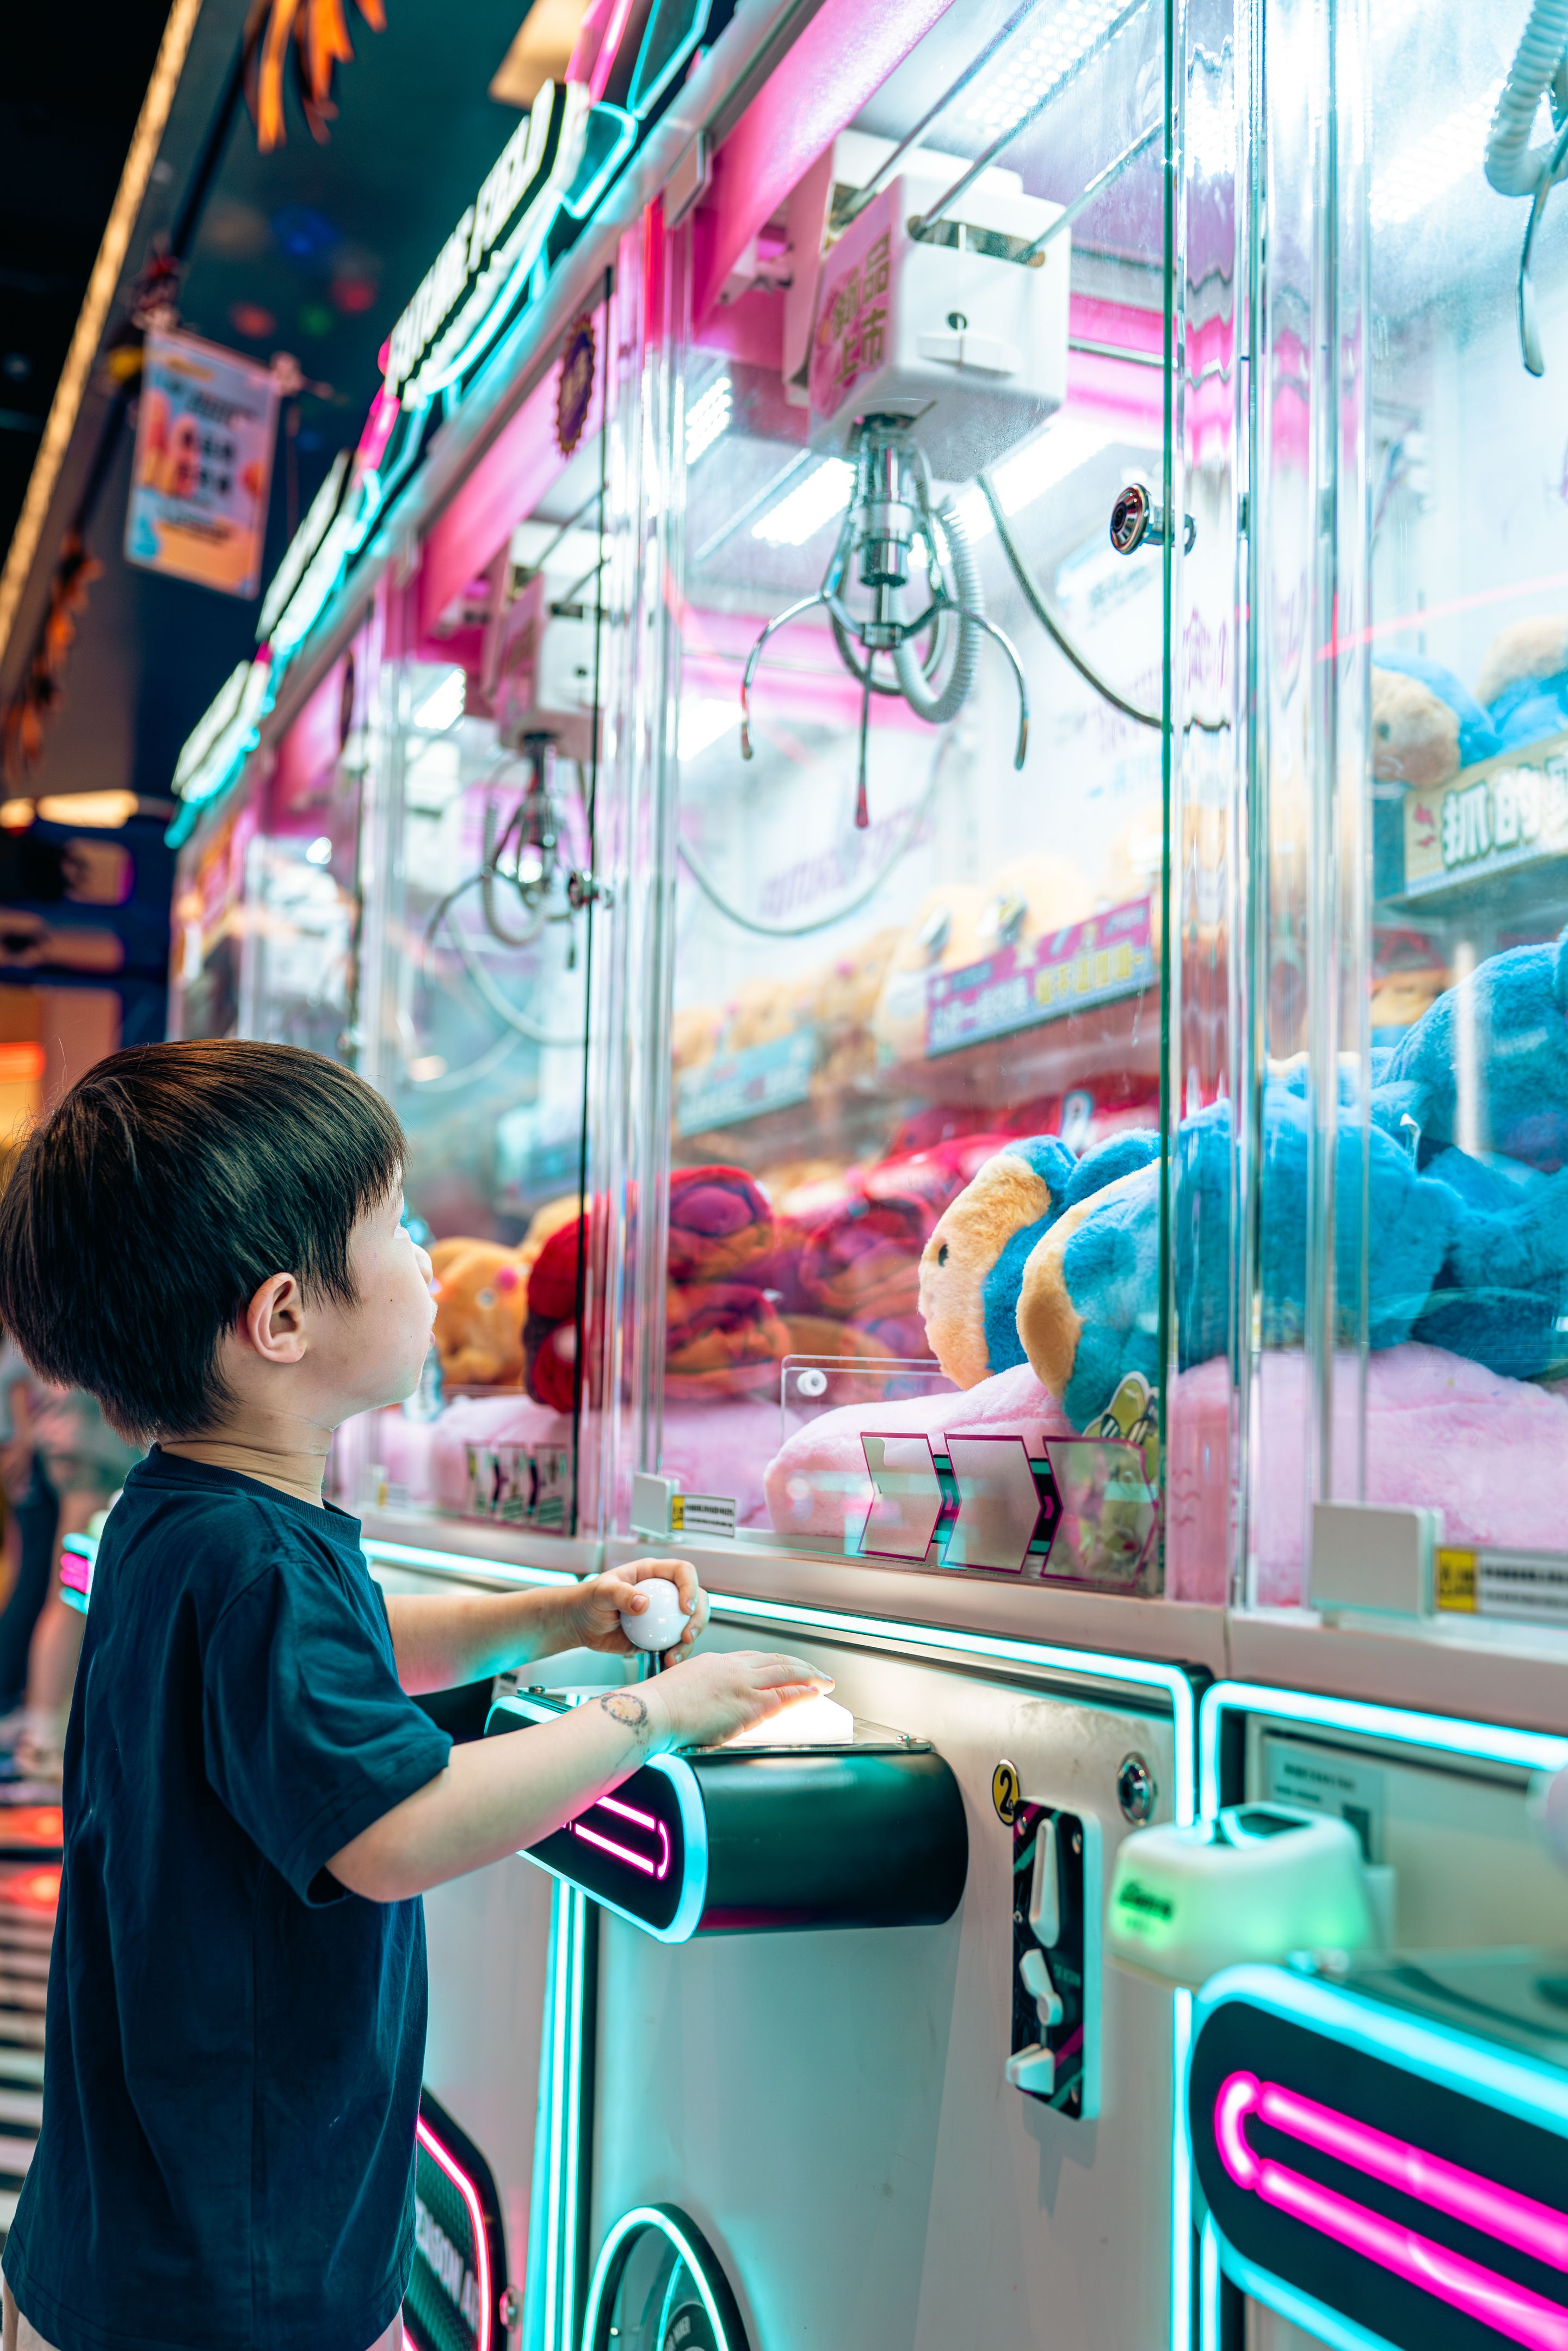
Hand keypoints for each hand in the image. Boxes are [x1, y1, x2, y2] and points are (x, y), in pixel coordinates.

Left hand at [566, 1557, 708, 1658]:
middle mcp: (664, 1592)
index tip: (685, 1608)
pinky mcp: (659, 1636)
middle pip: (697, 1599)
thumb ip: (620, 1594)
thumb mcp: (601, 1592)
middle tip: (686, 1636)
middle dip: (698, 1618)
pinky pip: (675, 1644)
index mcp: (654, 1573)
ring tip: (674, 1657)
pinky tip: (668, 1663)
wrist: (580, 1624)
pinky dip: (676, 1654)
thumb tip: (644, 1604)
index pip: (683, 1572)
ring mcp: (664, 1616)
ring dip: (689, 1642)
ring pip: (690, 1625)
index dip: (690, 1587)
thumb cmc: (588, 1600)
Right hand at [637, 1648, 832, 1752]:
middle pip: (775, 1660)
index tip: (785, 1668)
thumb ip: (699, 1693)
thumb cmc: (657, 1708)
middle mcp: (732, 1667)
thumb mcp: (682, 1688)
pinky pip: (784, 1695)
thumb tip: (702, 1708)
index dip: (774, 1663)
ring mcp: (742, 1683)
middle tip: (815, 1673)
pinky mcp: (748, 1703)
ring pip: (786, 1672)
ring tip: (824, 1681)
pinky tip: (814, 1693)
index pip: (753, 1659)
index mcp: (715, 1663)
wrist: (652, 1710)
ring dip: (809, 1676)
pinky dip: (803, 1692)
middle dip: (799, 1666)